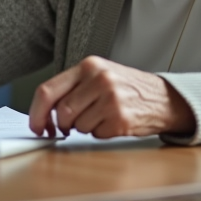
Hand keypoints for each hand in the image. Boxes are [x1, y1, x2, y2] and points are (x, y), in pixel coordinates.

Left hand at [28, 56, 194, 138]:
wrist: (163, 98)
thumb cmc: (127, 88)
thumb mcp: (99, 75)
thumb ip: (72, 88)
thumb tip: (43, 113)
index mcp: (88, 66)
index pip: (47, 91)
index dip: (37, 113)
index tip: (36, 126)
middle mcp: (99, 79)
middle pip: (62, 112)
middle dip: (64, 124)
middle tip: (74, 124)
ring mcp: (111, 99)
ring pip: (77, 126)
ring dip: (85, 128)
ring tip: (102, 116)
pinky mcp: (120, 119)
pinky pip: (95, 135)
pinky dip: (100, 133)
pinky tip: (113, 123)